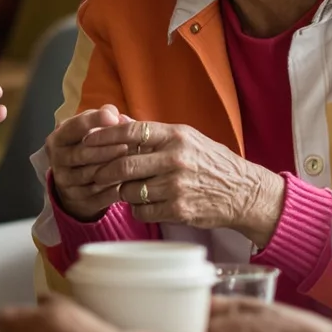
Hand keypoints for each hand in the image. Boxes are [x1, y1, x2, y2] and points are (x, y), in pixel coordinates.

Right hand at [43, 108, 127, 219]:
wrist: (75, 184)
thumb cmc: (87, 148)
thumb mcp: (90, 129)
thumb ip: (103, 118)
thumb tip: (117, 115)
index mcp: (58, 139)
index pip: (74, 127)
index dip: (94, 121)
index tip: (114, 118)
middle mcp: (57, 161)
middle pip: (83, 153)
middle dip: (108, 148)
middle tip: (128, 144)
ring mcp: (66, 183)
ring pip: (92, 175)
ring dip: (114, 168)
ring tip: (133, 161)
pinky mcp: (78, 201)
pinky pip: (100, 195)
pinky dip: (116, 188)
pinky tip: (131, 181)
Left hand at [54, 109, 285, 243]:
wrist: (244, 193)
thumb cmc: (212, 163)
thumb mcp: (187, 139)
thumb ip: (152, 133)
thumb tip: (117, 121)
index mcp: (176, 135)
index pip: (129, 132)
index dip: (103, 137)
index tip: (87, 141)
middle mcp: (175, 158)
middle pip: (123, 164)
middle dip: (103, 171)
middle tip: (95, 174)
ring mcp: (176, 186)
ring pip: (129, 191)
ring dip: (122, 192)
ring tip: (127, 190)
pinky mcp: (178, 209)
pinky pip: (141, 211)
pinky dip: (137, 209)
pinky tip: (145, 204)